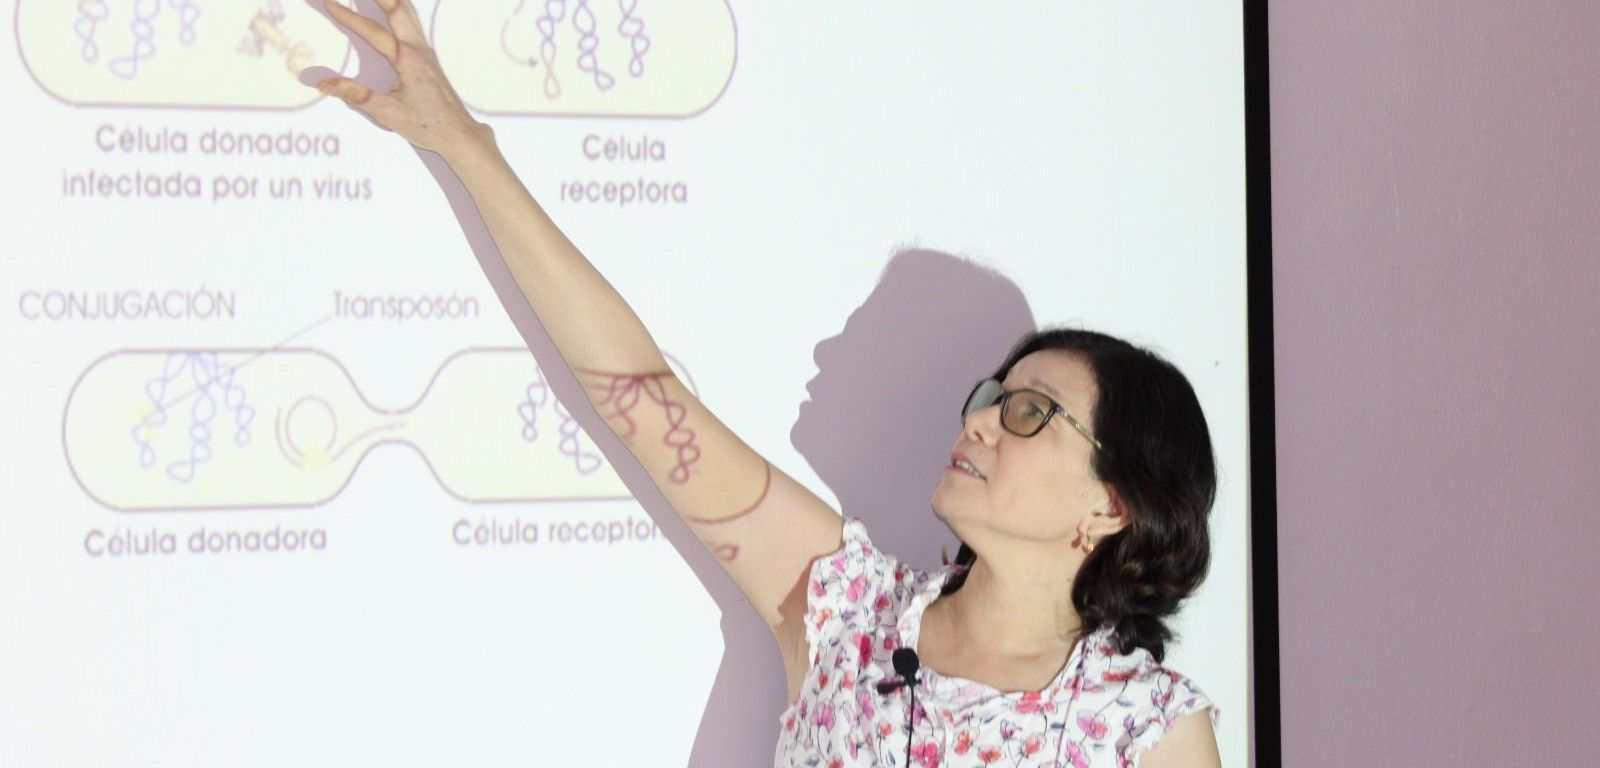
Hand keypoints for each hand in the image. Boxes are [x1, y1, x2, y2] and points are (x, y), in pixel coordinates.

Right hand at [314, 0, 492, 160]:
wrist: (459, 133)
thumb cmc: (429, 125)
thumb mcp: (387, 113)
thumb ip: (355, 95)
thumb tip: (325, 83)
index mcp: (408, 60)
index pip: (373, 32)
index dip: (349, 16)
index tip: (330, 3)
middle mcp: (419, 50)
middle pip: (398, 8)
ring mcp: (426, 52)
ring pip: (409, 13)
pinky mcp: (428, 58)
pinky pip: (413, 24)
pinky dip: (400, 10)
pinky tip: (393, 9)